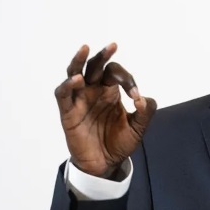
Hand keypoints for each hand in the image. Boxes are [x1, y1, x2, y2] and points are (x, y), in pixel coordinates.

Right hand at [54, 43, 156, 177]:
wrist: (105, 164)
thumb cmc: (119, 142)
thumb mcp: (139, 128)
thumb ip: (146, 113)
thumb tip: (143, 99)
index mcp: (111, 91)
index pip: (116, 73)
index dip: (128, 80)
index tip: (136, 96)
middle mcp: (94, 91)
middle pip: (94, 66)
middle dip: (103, 55)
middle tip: (112, 46)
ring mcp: (80, 100)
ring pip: (74, 73)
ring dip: (79, 61)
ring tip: (85, 49)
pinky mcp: (68, 112)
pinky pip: (63, 94)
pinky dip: (67, 85)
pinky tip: (77, 80)